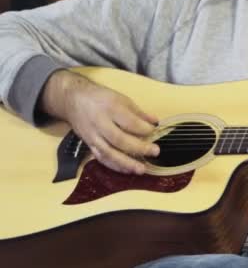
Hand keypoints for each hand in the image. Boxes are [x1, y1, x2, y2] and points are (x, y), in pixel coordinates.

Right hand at [41, 70, 159, 174]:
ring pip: (109, 153)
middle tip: (155, 152)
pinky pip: (101, 158)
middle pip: (120, 140)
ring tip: (141, 169)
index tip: (154, 131)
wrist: (73, 99)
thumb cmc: (101, 98)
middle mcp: (100, 123)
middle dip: (139, 148)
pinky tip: (127, 170)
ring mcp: (93, 135)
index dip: (144, 129)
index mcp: (110, 108)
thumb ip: (139, 112)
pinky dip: (114, 165)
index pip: (130, 122)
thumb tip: (155, 122)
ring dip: (126, 163)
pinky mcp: (88, 144)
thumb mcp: (121, 99)